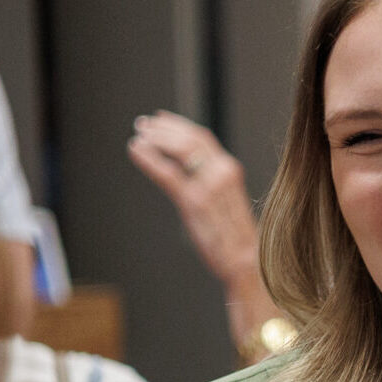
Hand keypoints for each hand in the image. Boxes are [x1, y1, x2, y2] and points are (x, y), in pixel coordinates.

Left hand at [127, 112, 259, 288]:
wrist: (246, 262)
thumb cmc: (233, 236)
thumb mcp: (225, 201)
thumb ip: (211, 181)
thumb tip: (189, 169)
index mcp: (230, 171)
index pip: (202, 137)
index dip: (178, 124)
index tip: (159, 119)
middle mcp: (223, 174)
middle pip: (190, 138)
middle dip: (162, 128)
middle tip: (142, 124)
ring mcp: (209, 187)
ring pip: (180, 149)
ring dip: (155, 139)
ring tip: (138, 136)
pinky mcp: (195, 202)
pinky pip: (168, 173)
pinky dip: (149, 158)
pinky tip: (135, 150)